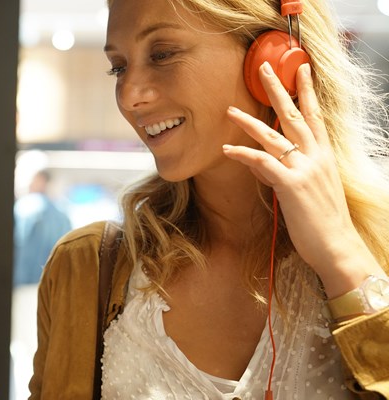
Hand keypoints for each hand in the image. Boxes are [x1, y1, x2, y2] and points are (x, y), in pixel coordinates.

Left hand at [222, 61, 381, 295]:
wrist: (337, 247)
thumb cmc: (324, 222)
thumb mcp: (310, 189)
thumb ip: (288, 172)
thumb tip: (264, 163)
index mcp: (324, 156)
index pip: (315, 116)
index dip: (306, 92)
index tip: (300, 69)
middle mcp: (316, 157)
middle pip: (294, 115)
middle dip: (278, 90)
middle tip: (264, 68)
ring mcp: (304, 170)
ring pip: (274, 136)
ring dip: (249, 122)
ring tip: (229, 110)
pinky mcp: (291, 186)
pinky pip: (263, 163)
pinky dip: (244, 154)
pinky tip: (227, 148)